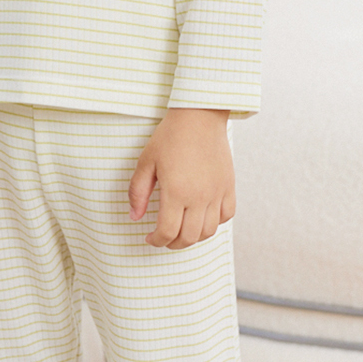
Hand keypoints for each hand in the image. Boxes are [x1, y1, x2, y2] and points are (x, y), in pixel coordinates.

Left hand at [128, 108, 234, 249]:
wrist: (199, 117)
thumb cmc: (170, 137)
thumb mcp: (145, 162)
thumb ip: (137, 192)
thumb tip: (134, 217)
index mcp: (176, 192)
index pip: (167, 232)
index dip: (156, 240)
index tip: (150, 238)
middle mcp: (199, 197)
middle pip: (188, 237)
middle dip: (173, 243)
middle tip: (164, 238)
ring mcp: (217, 193)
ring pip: (209, 231)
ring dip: (193, 237)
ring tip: (182, 230)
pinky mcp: (228, 186)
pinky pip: (227, 215)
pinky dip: (215, 223)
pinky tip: (202, 217)